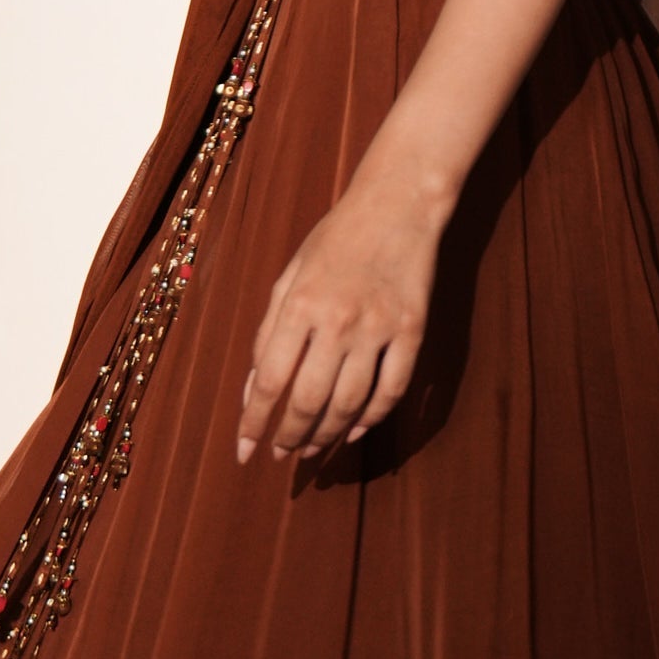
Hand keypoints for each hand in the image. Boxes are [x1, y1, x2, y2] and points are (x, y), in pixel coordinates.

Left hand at [237, 170, 441, 464]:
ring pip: (350, 404)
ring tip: (312, 449)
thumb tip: (252, 390)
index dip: (254, 422)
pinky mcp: (412, 332)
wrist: (397, 204)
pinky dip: (372, 417)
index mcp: (299, 305)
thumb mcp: (289, 276)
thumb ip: (267, 332)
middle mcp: (337, 321)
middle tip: (282, 454)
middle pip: (309, 400)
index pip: (269, 380)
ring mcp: (379, 328)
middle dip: (290, 437)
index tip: (246, 450)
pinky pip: (392, 390)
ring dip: (327, 435)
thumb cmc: (335, 240)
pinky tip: (355, 430)